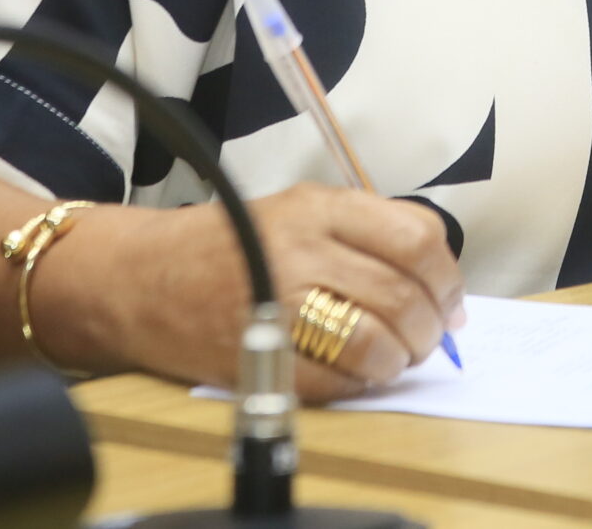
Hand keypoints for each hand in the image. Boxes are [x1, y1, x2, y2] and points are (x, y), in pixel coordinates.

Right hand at [79, 186, 462, 403]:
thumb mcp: (296, 209)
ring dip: (400, 359)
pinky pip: (335, 380)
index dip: (447, 278)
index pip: (416, 238)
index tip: (450, 301)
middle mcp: (302, 249)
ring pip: (376, 341)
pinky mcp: (260, 353)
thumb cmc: (228, 242)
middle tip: (429, 339)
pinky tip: (356, 375)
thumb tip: (436, 282)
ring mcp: (280, 303)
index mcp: (318, 207)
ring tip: (394, 360)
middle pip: (404, 294)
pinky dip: (360, 384)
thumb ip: (364, 231)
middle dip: (430, 328)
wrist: (141, 276)